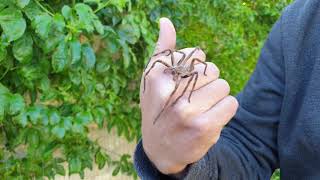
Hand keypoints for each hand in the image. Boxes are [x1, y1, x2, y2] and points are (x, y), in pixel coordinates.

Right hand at [140, 18, 238, 174]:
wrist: (161, 150)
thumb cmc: (159, 107)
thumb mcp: (153, 80)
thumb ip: (162, 50)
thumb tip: (165, 21)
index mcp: (157, 77)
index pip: (196, 55)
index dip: (196, 68)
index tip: (185, 84)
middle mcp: (169, 93)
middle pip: (212, 69)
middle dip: (207, 83)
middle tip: (192, 99)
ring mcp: (186, 111)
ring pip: (223, 86)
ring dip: (217, 98)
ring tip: (200, 109)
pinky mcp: (203, 127)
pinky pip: (231, 103)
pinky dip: (225, 110)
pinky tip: (209, 119)